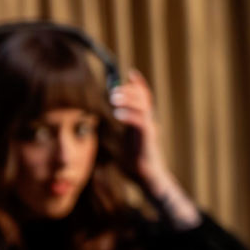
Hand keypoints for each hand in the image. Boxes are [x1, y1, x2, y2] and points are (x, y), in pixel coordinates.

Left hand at [109, 69, 170, 187]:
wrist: (147, 177)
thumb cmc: (134, 161)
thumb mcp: (122, 140)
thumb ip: (116, 129)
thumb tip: (100, 121)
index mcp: (143, 120)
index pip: (144, 97)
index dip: (139, 84)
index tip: (130, 72)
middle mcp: (148, 121)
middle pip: (143, 98)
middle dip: (130, 90)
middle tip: (113, 90)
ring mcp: (149, 129)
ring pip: (142, 107)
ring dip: (128, 99)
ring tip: (113, 97)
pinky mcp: (148, 139)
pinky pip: (140, 123)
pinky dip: (129, 116)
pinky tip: (117, 113)